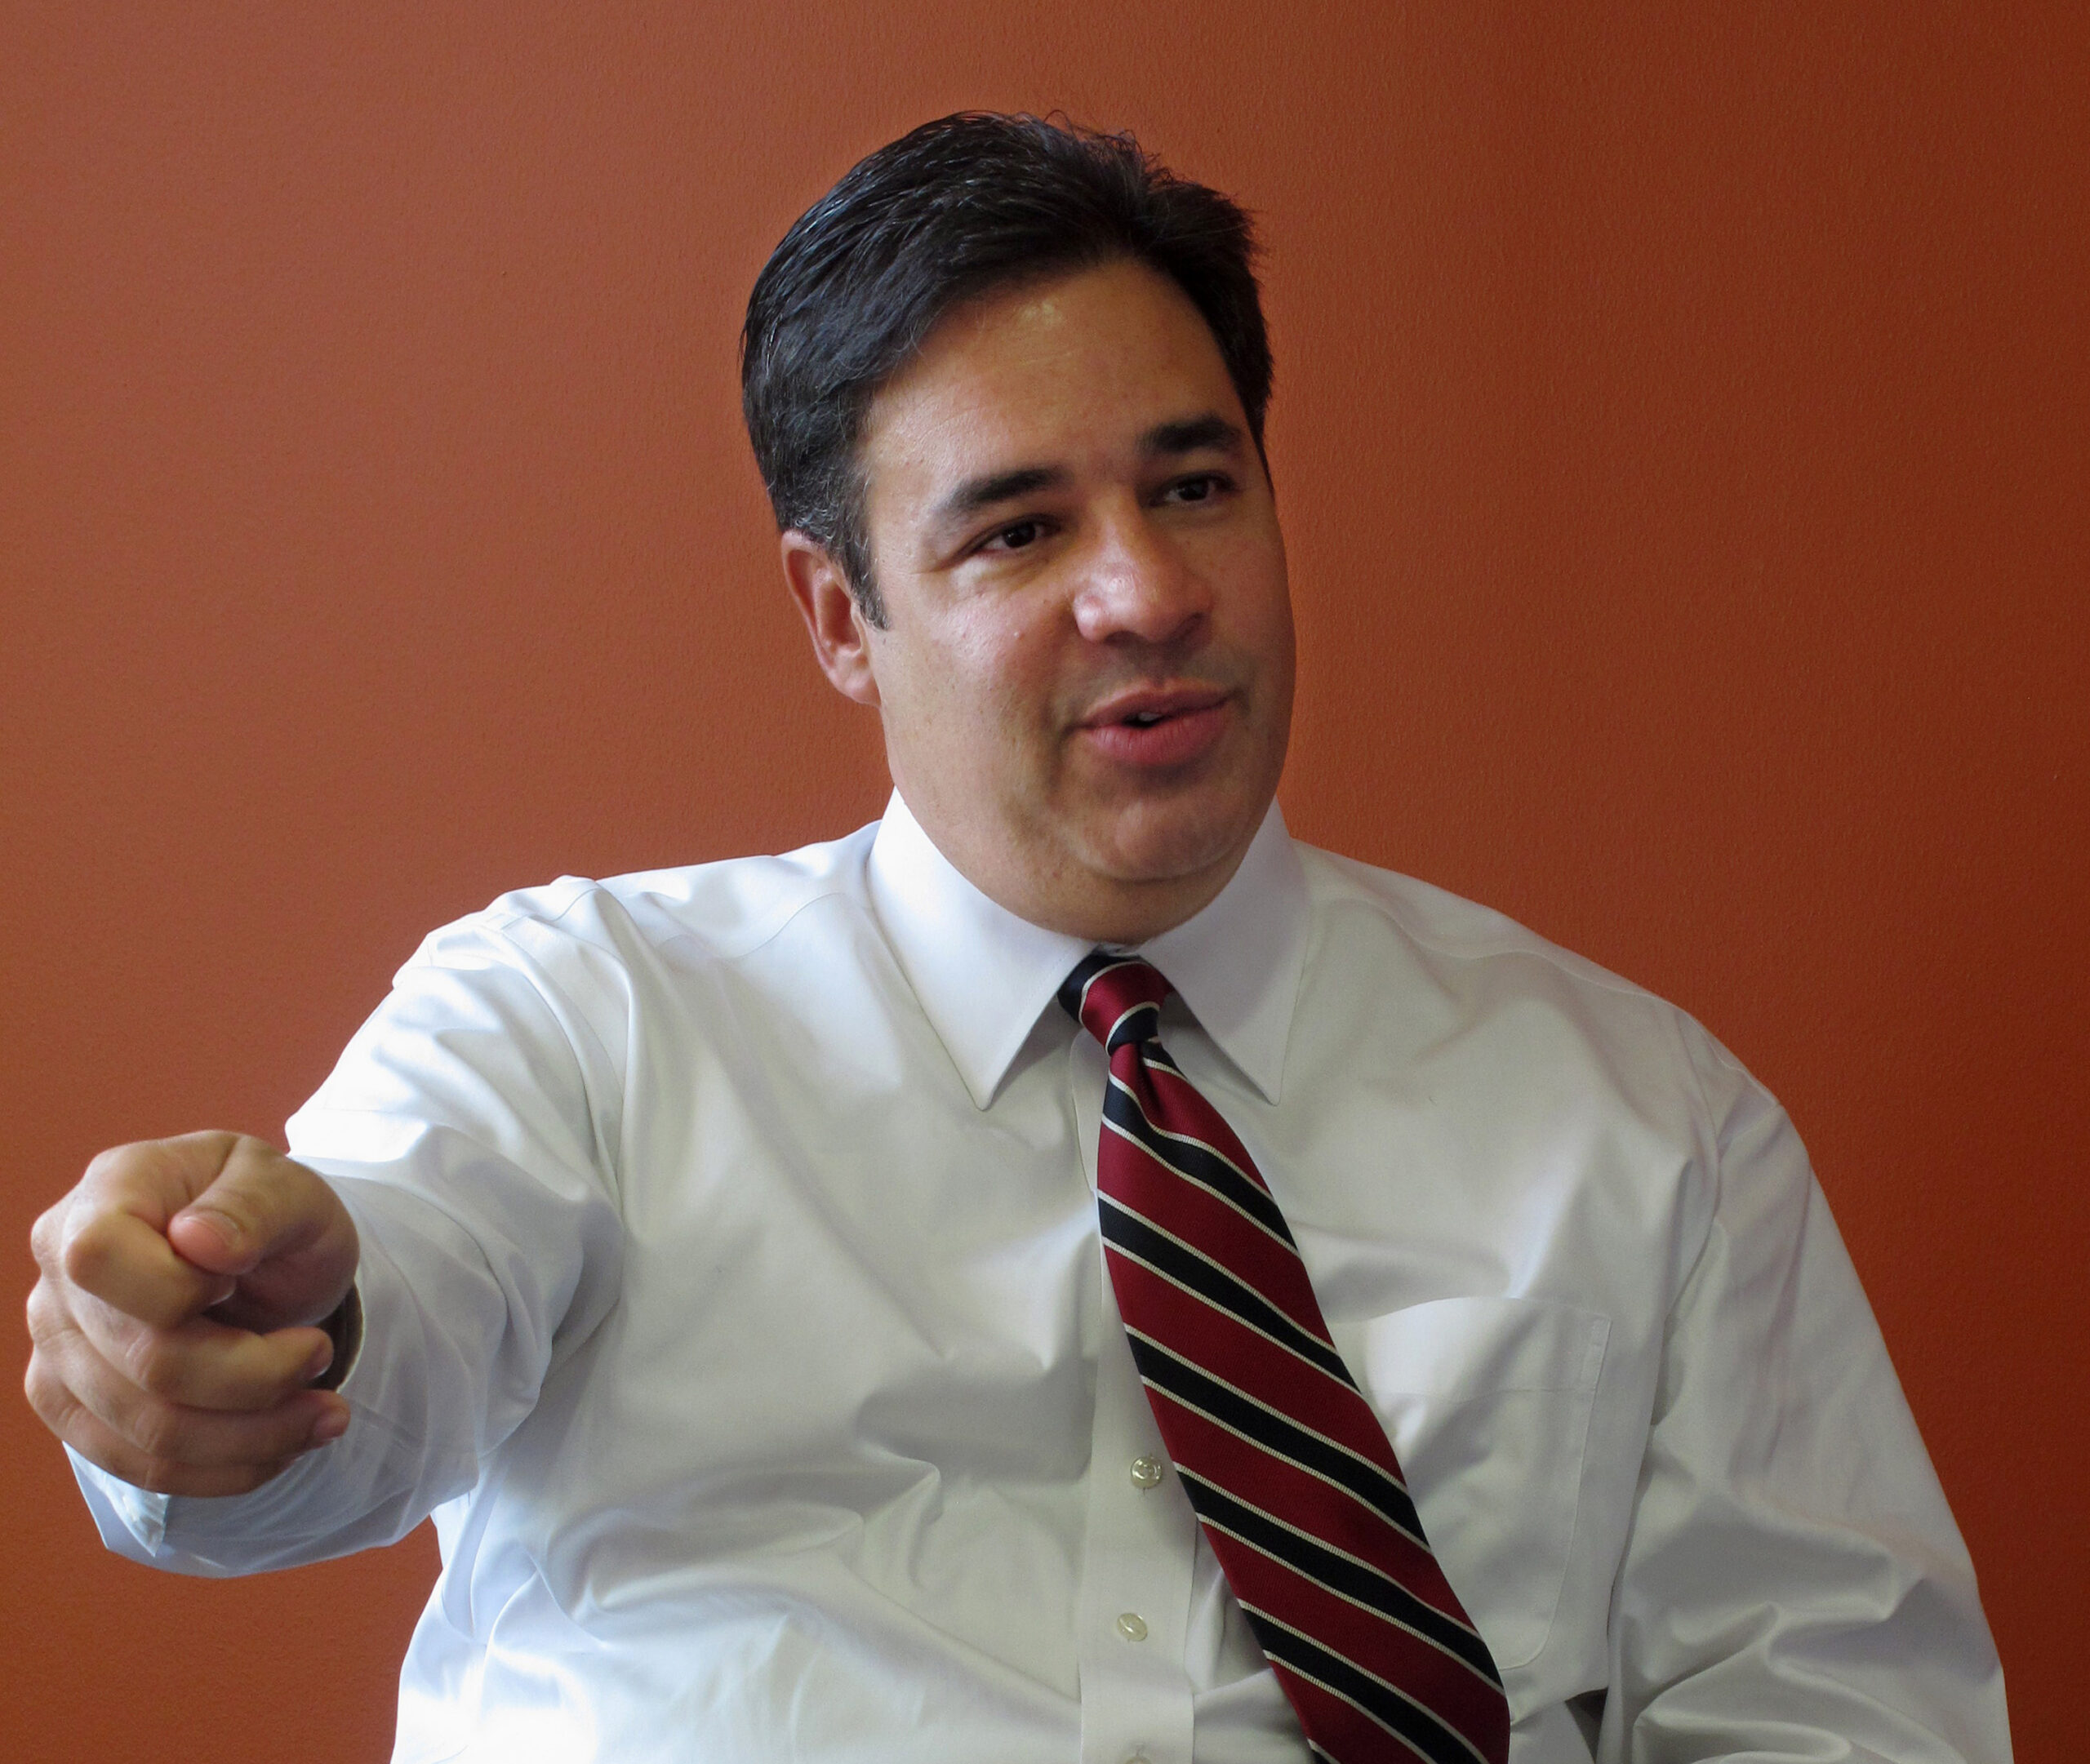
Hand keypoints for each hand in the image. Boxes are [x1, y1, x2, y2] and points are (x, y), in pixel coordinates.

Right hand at [25, 1131, 360, 1495]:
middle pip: (144, 1362)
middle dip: (257, 1376)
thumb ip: (253, 1204)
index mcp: (106, 1194)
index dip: (177, 1288)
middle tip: (322, 1355)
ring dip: (256, 1436)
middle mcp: (60, 1275)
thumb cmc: (270, 1212)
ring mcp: (59, 1348)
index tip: (240, 1276)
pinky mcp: (78, 1407)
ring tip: (326, 1414)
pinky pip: (143, 1467)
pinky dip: (227, 1467)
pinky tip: (284, 1442)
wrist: (262, 1259)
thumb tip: (202, 1241)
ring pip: (149, 1432)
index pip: (99, 1258)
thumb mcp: (290, 1188)